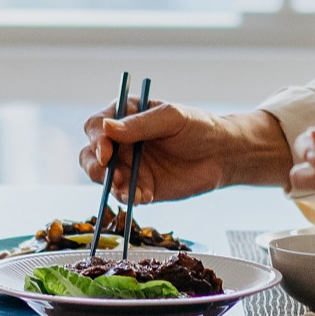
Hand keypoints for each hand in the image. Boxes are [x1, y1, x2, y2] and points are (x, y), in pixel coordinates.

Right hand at [78, 102, 288, 202]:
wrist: (224, 155)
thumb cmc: (199, 127)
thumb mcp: (172, 118)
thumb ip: (140, 124)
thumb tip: (106, 128)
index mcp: (126, 117)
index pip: (96, 126)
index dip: (96, 139)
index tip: (106, 151)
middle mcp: (122, 142)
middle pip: (90, 154)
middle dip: (94, 166)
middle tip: (110, 174)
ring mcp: (130, 166)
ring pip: (103, 178)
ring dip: (111, 185)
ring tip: (129, 188)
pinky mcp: (141, 188)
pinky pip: (124, 196)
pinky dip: (129, 198)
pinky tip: (144, 197)